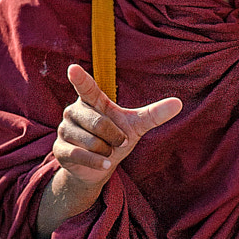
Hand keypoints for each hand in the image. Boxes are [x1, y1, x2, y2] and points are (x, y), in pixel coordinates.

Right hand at [38, 64, 180, 237]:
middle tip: (120, 141)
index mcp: (92, 101)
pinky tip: (105, 164)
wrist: (99, 168)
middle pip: (98, 123)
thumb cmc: (116, 139)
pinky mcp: (60, 149)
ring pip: (90, 141)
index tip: (73, 69)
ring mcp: (64, 130)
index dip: (80, 78)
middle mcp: (74, 111)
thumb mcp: (136, 126)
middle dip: (115, 137)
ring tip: (107, 151)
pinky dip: (97, 162)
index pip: (86, 87)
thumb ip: (153, 114)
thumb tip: (179, 103)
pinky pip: (80, 155)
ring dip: (106, 151)